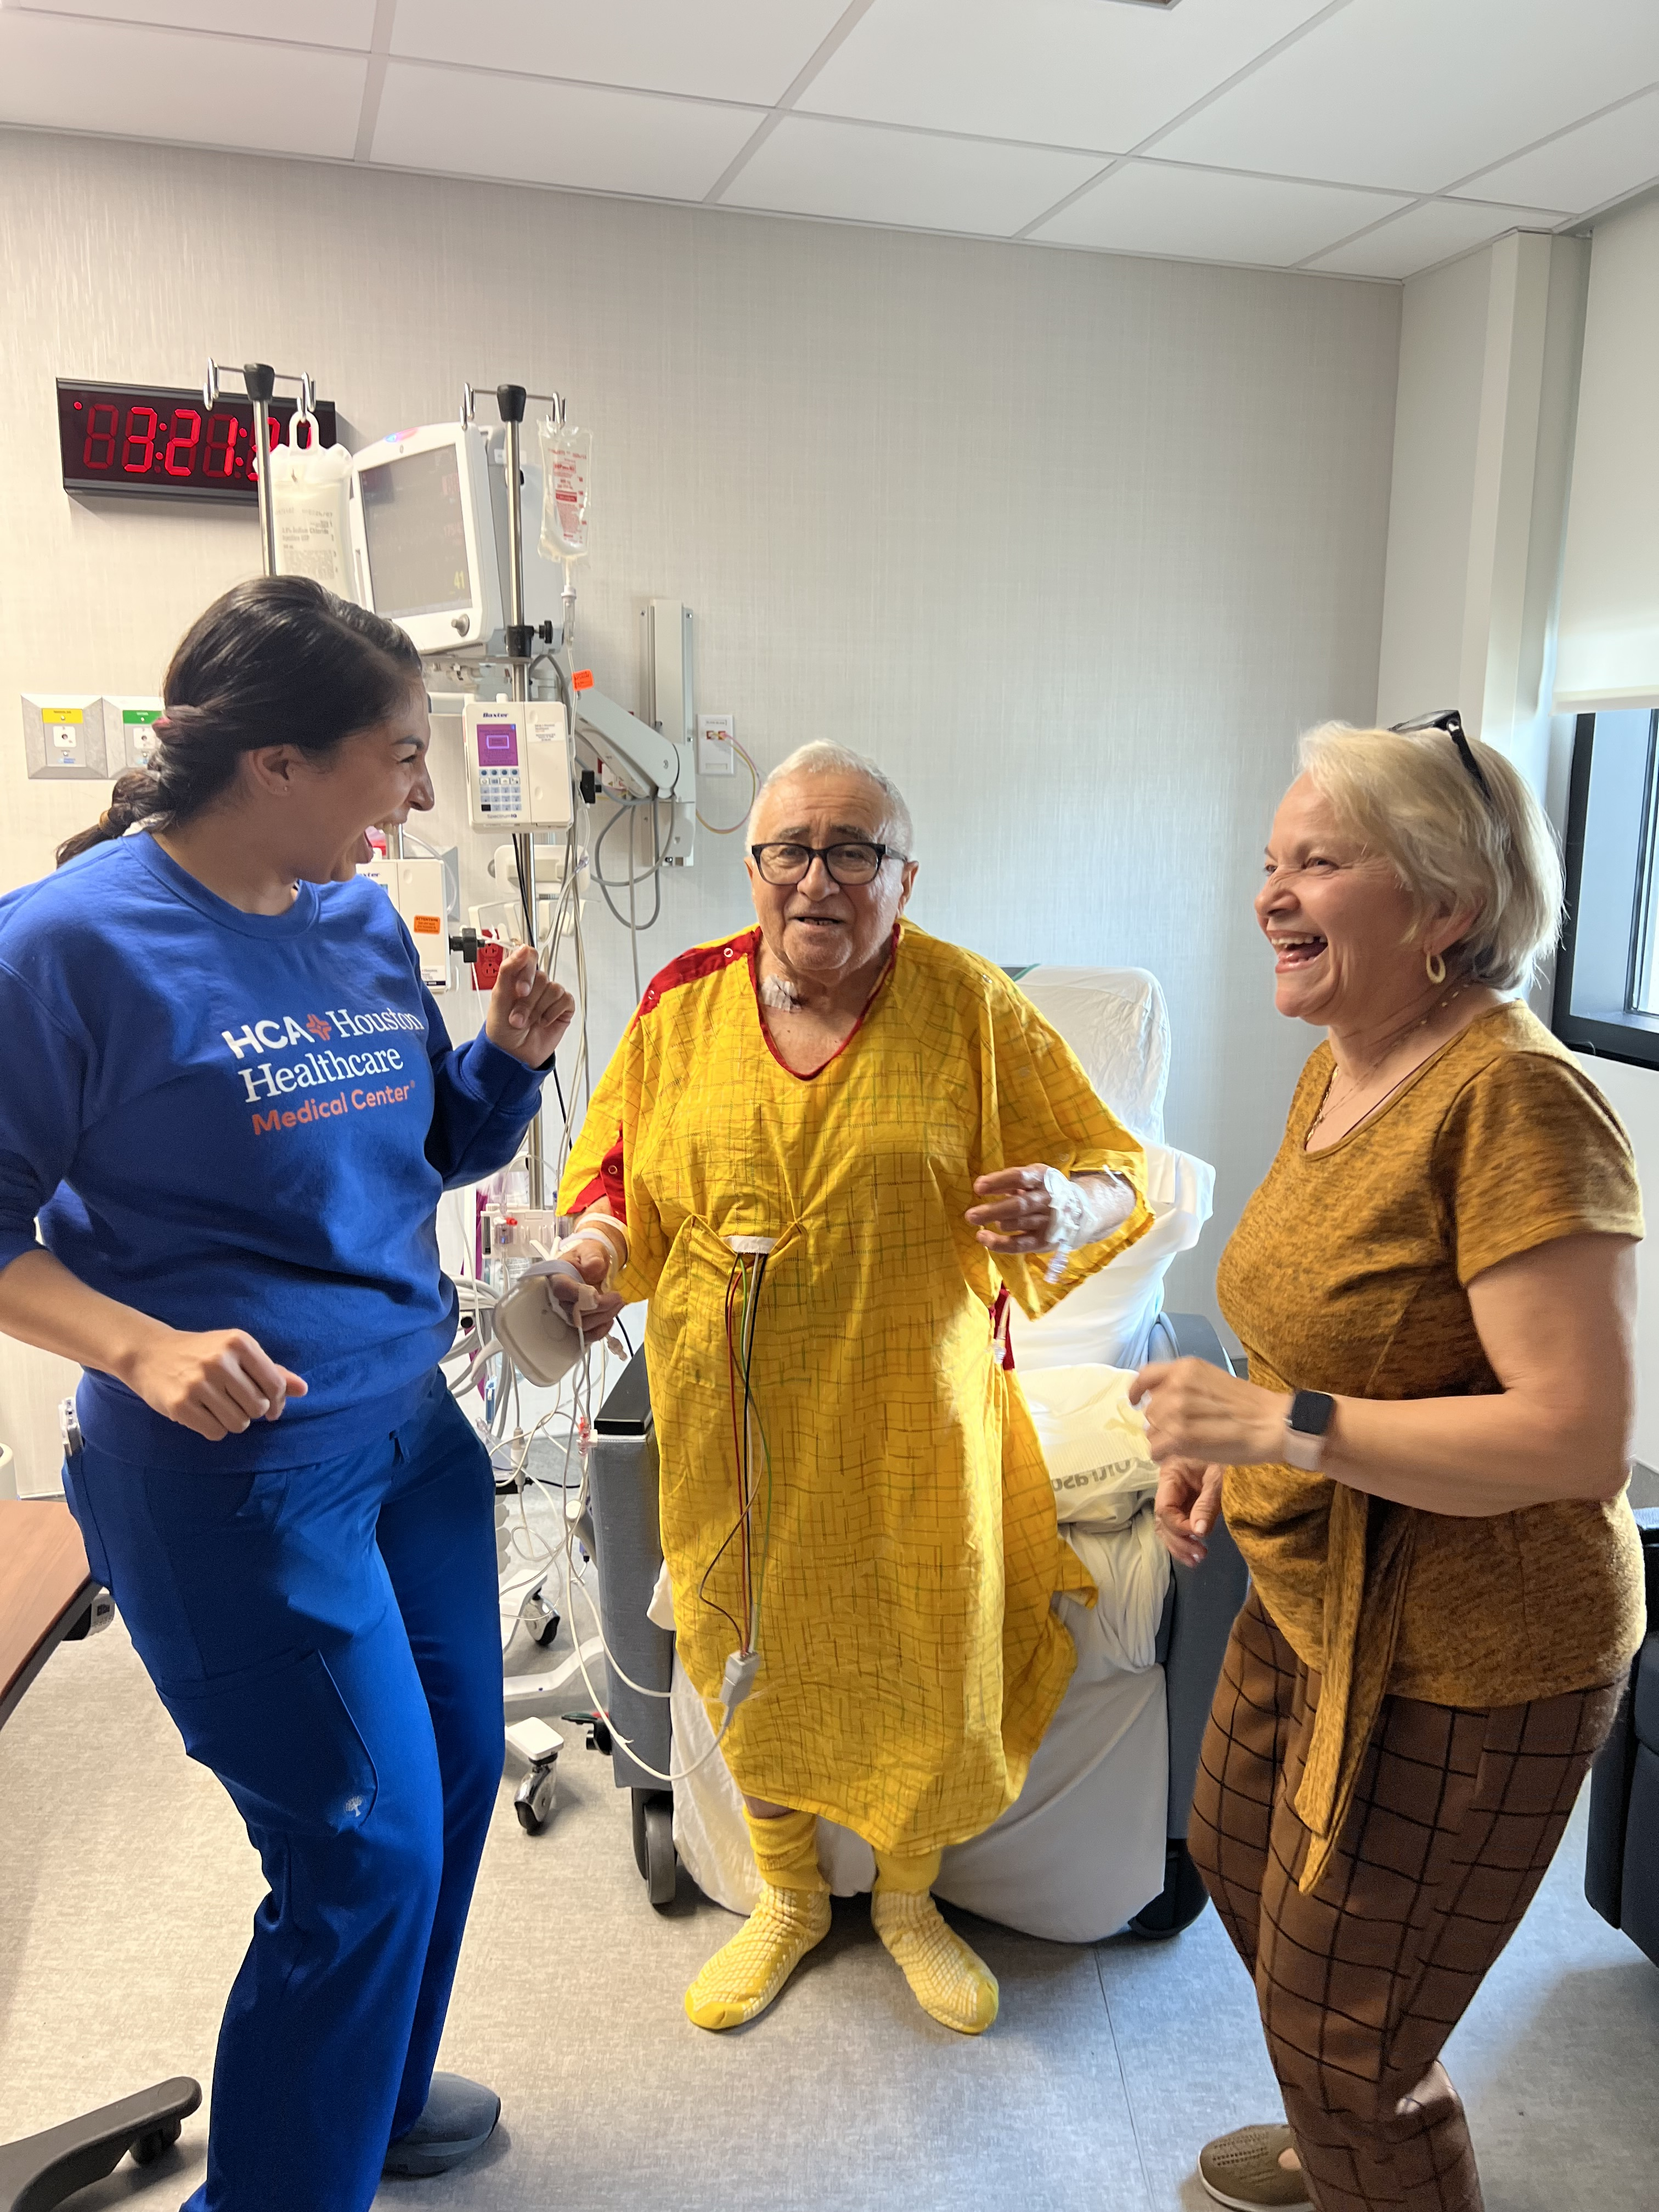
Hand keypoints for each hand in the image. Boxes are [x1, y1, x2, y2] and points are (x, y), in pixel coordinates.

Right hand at [123, 1327, 307, 1442]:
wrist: (149, 1353)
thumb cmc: (201, 1353)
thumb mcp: (236, 1352)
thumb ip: (270, 1371)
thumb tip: (303, 1389)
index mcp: (238, 1342)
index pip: (275, 1384)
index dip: (278, 1402)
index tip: (272, 1410)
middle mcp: (219, 1361)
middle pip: (258, 1407)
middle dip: (252, 1412)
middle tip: (236, 1403)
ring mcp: (198, 1383)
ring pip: (239, 1424)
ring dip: (234, 1421)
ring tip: (219, 1407)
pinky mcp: (180, 1405)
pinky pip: (215, 1432)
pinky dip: (214, 1429)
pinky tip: (203, 1413)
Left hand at [484, 946, 575, 1067]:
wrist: (513, 1054)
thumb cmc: (502, 1028)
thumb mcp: (499, 997)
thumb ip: (509, 970)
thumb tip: (523, 949)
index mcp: (517, 977)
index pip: (529, 956)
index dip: (527, 970)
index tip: (520, 990)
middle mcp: (534, 984)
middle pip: (541, 977)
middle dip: (528, 1001)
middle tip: (517, 1016)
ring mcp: (549, 996)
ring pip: (553, 989)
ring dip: (539, 1009)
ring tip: (529, 1022)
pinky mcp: (562, 1009)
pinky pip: (565, 1000)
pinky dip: (553, 1012)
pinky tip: (543, 1022)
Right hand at [547, 1240, 624, 1342]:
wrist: (593, 1266)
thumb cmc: (589, 1258)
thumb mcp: (591, 1250)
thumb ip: (592, 1256)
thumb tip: (593, 1266)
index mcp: (557, 1277)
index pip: (561, 1289)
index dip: (579, 1296)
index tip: (598, 1295)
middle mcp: (557, 1298)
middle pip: (574, 1312)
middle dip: (601, 1307)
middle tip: (618, 1297)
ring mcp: (566, 1314)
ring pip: (583, 1326)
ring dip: (605, 1317)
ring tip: (618, 1303)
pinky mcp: (576, 1325)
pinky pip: (586, 1336)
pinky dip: (601, 1330)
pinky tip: (610, 1319)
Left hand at [966, 1164, 1088, 1254]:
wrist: (1078, 1210)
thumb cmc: (1043, 1191)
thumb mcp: (1032, 1178)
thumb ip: (1008, 1181)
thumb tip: (981, 1185)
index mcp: (1043, 1178)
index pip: (1020, 1177)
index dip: (998, 1182)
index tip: (978, 1187)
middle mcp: (1047, 1200)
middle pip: (1019, 1205)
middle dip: (993, 1211)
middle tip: (970, 1215)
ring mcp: (1047, 1222)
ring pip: (1019, 1224)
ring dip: (996, 1223)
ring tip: (977, 1220)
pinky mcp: (1043, 1241)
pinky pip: (1019, 1244)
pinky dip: (999, 1243)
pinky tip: (983, 1238)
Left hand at [1130, 1356, 1288, 1467]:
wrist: (1272, 1423)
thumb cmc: (1249, 1404)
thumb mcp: (1212, 1380)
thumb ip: (1184, 1386)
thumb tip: (1160, 1400)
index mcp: (1185, 1368)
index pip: (1145, 1375)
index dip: (1136, 1390)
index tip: (1134, 1400)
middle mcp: (1176, 1386)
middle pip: (1150, 1410)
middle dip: (1161, 1422)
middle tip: (1183, 1431)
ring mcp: (1176, 1412)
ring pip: (1151, 1431)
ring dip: (1163, 1439)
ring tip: (1186, 1443)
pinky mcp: (1180, 1438)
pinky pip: (1155, 1450)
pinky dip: (1163, 1455)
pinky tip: (1179, 1454)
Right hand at [1154, 1459, 1224, 1566]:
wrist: (1241, 1444)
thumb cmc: (1228, 1454)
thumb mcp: (1218, 1478)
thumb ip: (1207, 1504)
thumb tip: (1198, 1532)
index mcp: (1171, 1473)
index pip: (1165, 1507)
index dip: (1179, 1526)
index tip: (1198, 1536)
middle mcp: (1168, 1486)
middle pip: (1163, 1520)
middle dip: (1178, 1541)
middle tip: (1199, 1555)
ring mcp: (1177, 1495)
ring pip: (1168, 1525)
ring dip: (1179, 1545)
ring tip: (1196, 1560)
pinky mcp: (1188, 1502)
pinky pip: (1180, 1523)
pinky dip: (1185, 1539)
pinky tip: (1195, 1552)